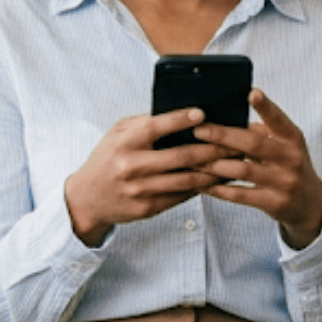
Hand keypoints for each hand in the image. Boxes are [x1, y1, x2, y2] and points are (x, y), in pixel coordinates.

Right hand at [62, 109, 232, 246]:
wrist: (87, 198)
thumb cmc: (107, 159)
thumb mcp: (116, 135)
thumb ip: (144, 124)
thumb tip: (181, 115)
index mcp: (124, 143)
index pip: (156, 127)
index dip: (180, 119)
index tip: (202, 114)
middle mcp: (131, 166)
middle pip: (182, 156)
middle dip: (213, 148)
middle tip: (235, 142)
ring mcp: (140, 189)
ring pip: (188, 179)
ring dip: (215, 170)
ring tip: (234, 161)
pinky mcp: (148, 208)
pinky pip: (182, 195)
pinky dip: (203, 186)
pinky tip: (216, 179)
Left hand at [198, 90, 321, 248]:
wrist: (309, 202)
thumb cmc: (285, 164)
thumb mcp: (282, 145)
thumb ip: (258, 132)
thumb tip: (221, 117)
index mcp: (292, 139)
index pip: (279, 120)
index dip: (266, 107)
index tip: (252, 93)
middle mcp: (291, 158)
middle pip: (253, 144)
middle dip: (222, 136)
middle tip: (198, 130)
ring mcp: (284, 182)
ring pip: (242, 170)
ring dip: (213, 163)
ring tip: (192, 158)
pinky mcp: (274, 202)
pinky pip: (240, 194)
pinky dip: (218, 188)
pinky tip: (200, 183)